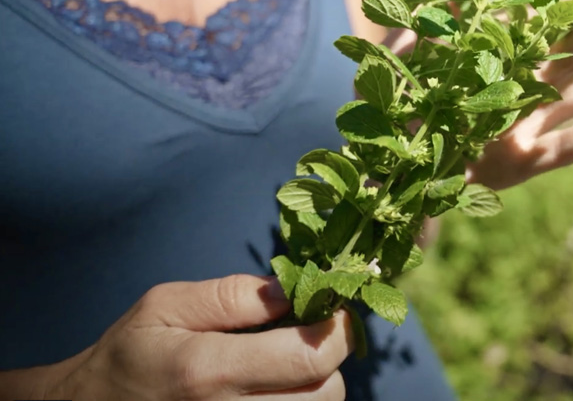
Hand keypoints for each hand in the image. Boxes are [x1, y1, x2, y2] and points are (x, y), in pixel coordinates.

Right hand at [15, 275, 352, 400]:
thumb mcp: (166, 306)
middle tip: (309, 335)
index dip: (337, 329)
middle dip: (329, 359)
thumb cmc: (129, 356)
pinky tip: (274, 387)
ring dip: (316, 386)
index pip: (310, 356)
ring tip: (288, 363)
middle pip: (326, 394)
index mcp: (209, 371)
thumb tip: (294, 288)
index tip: (332, 309)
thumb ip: (233, 295)